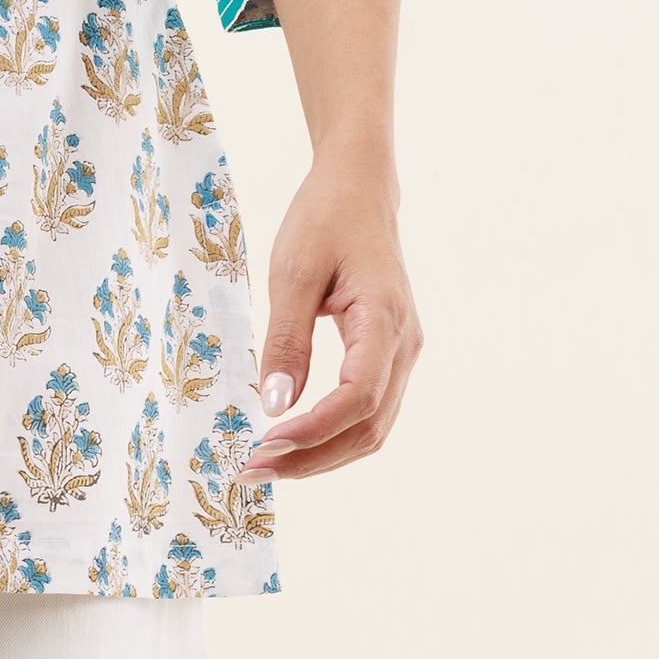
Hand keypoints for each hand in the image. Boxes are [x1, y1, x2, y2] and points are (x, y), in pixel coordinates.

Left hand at [249, 150, 420, 477]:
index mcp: (385, 321)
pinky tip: (293, 441)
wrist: (359, 188)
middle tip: (252, 471)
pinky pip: (368, 411)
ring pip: (372, 428)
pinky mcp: (389, 355)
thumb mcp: (293, 273)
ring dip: (322, 455)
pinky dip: (332, 435)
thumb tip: (275, 406)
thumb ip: (286, 340)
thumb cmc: (324, 219)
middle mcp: (405, 345)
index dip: (313, 431)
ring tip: (267, 465)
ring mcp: (402, 353)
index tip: (264, 445)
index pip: (357, 399)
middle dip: (312, 458)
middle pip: (369, 427)